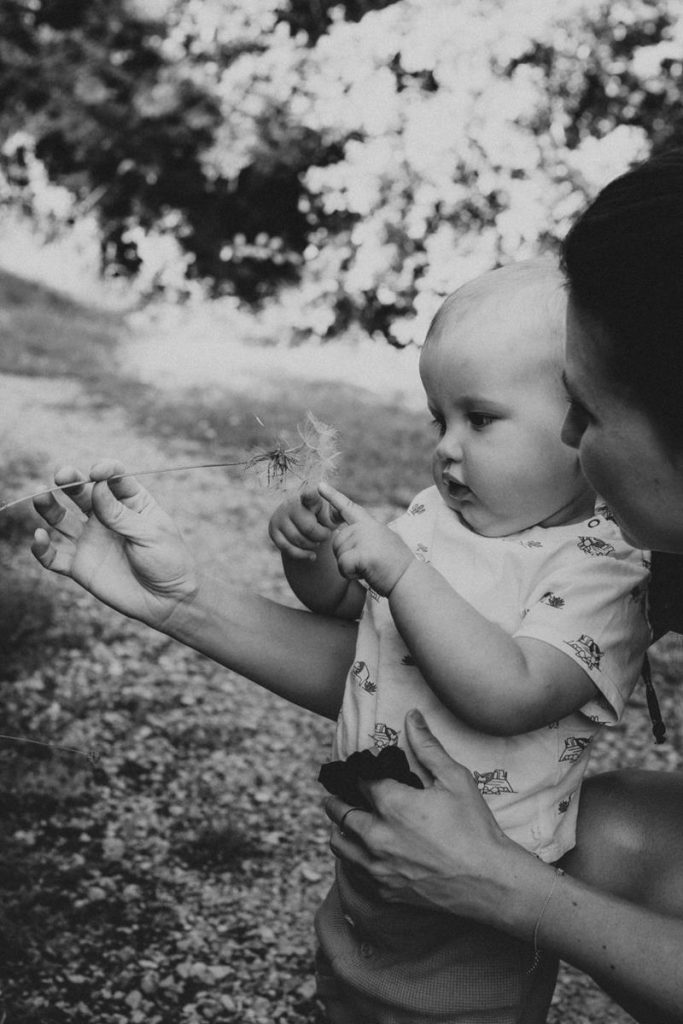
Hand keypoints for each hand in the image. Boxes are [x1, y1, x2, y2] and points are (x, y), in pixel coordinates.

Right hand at [32, 461, 198, 627]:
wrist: (166, 601)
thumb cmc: (167, 561)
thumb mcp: (150, 534)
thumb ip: (121, 514)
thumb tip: (97, 487)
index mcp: (130, 503)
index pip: (112, 478)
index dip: (103, 470)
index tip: (97, 472)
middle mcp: (105, 517)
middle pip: (80, 492)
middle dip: (69, 480)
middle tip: (61, 475)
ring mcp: (90, 540)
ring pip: (60, 518)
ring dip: (48, 506)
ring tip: (40, 497)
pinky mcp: (79, 565)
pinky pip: (52, 556)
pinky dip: (41, 547)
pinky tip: (39, 538)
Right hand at [268, 488, 336, 560]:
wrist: (302, 523)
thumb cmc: (322, 518)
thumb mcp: (332, 514)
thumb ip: (339, 512)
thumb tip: (346, 509)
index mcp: (308, 497)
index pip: (309, 495)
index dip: (310, 494)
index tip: (312, 492)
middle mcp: (291, 504)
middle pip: (308, 527)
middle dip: (321, 536)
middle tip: (326, 535)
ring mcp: (279, 517)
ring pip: (298, 539)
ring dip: (312, 545)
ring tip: (318, 541)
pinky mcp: (273, 531)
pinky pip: (288, 549)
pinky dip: (302, 555)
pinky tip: (312, 555)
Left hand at [318, 483, 412, 596]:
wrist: (408, 579)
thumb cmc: (394, 567)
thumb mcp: (380, 543)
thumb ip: (362, 535)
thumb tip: (339, 533)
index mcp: (371, 524)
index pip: (349, 507)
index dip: (333, 496)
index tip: (319, 485)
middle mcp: (367, 527)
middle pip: (337, 541)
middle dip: (346, 557)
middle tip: (368, 563)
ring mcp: (365, 538)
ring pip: (338, 554)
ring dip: (349, 566)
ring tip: (369, 567)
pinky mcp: (363, 553)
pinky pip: (342, 565)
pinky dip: (350, 574)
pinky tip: (366, 573)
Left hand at [323, 710, 524, 921]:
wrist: (489, 881)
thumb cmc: (475, 828)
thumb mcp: (455, 779)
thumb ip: (428, 746)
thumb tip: (412, 716)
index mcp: (392, 804)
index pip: (359, 781)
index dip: (357, 772)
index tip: (358, 770)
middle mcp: (377, 836)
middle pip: (340, 813)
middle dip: (337, 801)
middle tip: (336, 796)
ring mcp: (379, 866)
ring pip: (340, 845)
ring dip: (339, 831)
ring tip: (343, 824)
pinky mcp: (385, 890)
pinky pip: (353, 873)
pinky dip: (351, 859)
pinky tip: (359, 854)